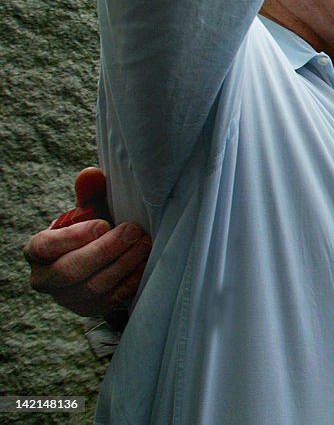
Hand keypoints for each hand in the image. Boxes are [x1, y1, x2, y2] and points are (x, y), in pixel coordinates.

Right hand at [23, 167, 148, 316]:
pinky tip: (145, 265)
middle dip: (105, 250)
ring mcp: (67, 298)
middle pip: (70, 271)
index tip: (102, 223)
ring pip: (93, 287)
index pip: (45, 247)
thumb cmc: (90, 231)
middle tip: (132, 231)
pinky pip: (110, 301)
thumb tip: (92, 174)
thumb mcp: (88, 212)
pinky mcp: (90, 310)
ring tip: (144, 244)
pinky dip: (130, 282)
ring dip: (123, 264)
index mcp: (38, 251)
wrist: (96, 261)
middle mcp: (46, 278)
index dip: (73, 237)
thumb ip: (89, 194)